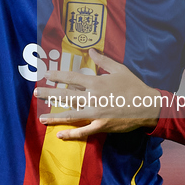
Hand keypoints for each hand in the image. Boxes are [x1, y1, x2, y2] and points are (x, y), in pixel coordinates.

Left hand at [33, 49, 161, 140]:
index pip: (71, 78)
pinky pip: (83, 131)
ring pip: (70, 114)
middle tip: (36, 94)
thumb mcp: (119, 69)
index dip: (57, 76)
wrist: (148, 106)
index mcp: (96, 82)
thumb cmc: (134, 86)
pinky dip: (71, 134)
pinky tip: (59, 135)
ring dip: (54, 116)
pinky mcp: (101, 126)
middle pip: (66, 96)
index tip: (46, 75)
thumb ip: (103, 60)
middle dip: (49, 94)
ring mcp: (96, 113)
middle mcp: (93, 97)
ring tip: (41, 118)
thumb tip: (92, 50)